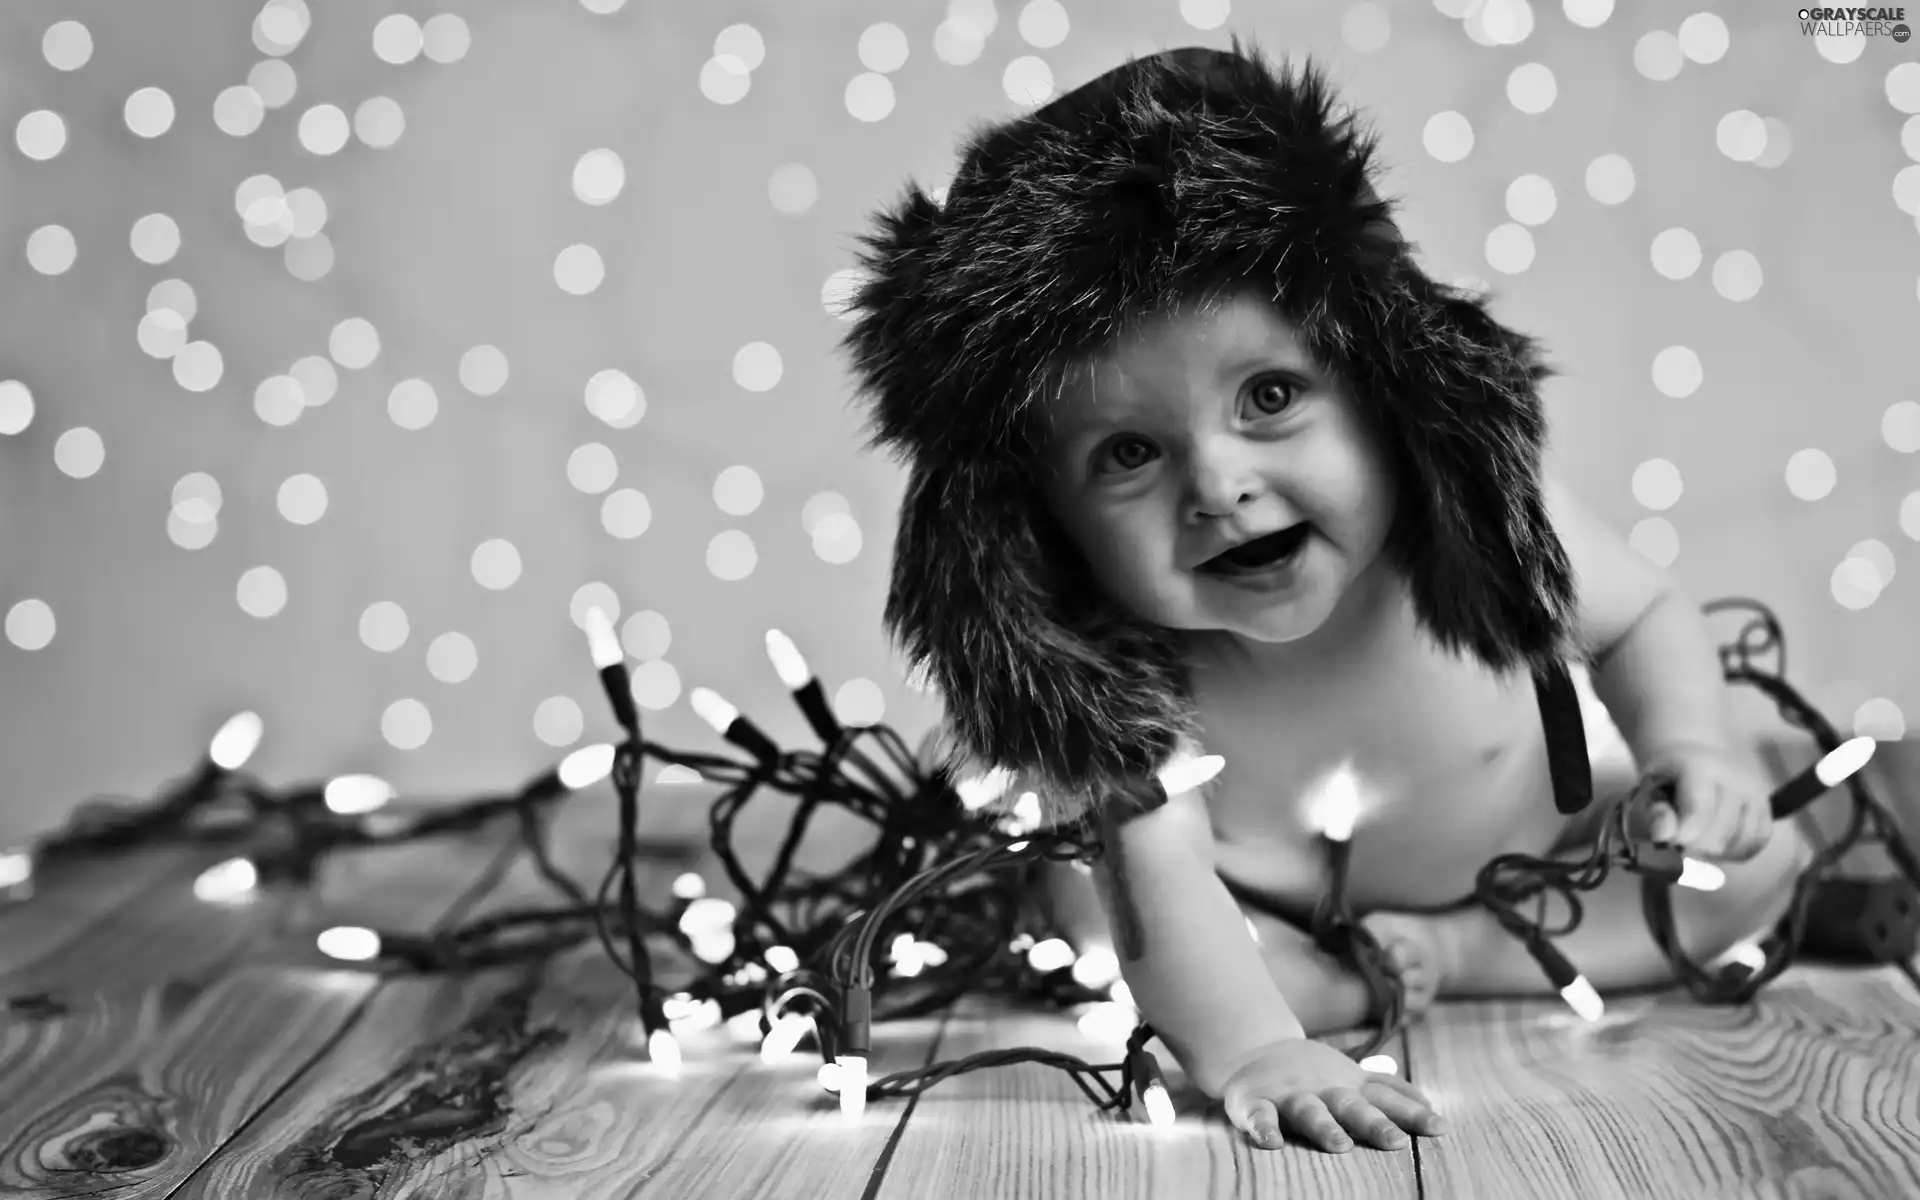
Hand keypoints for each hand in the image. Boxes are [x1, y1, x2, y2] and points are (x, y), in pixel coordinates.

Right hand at [1221, 1038, 1446, 1152]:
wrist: (1253, 1048)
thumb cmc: (1312, 1072)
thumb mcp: (1351, 1077)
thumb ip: (1387, 1089)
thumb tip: (1429, 1104)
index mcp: (1348, 1087)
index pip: (1385, 1100)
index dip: (1412, 1113)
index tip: (1440, 1128)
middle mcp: (1322, 1090)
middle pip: (1351, 1106)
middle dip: (1374, 1123)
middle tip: (1395, 1142)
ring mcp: (1288, 1094)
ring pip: (1308, 1110)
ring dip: (1324, 1126)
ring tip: (1340, 1145)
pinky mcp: (1254, 1102)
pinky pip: (1258, 1115)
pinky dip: (1263, 1128)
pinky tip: (1272, 1143)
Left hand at [1642, 743, 1772, 861]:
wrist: (1694, 756)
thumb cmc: (1665, 780)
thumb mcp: (1646, 791)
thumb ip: (1651, 814)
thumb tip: (1663, 836)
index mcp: (1698, 767)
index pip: (1699, 811)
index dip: (1684, 835)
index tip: (1670, 843)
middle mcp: (1734, 778)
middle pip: (1720, 833)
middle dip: (1695, 845)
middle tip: (1679, 839)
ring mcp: (1755, 792)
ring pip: (1741, 841)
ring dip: (1716, 851)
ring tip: (1697, 840)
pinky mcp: (1767, 808)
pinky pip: (1756, 842)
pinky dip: (1736, 851)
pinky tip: (1717, 843)